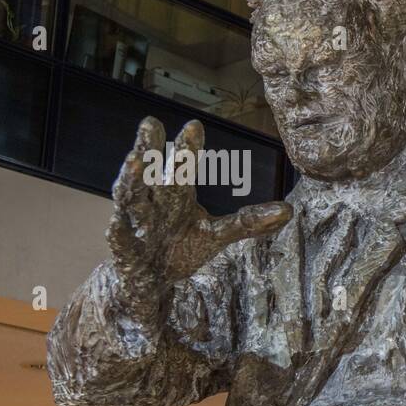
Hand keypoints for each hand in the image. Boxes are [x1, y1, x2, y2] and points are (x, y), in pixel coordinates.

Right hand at [106, 116, 292, 318]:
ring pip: (130, 200)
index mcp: (176, 195)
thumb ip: (248, 222)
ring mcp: (136, 225)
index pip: (183, 168)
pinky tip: (115, 224)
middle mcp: (153, 203)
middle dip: (150, 149)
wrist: (150, 282)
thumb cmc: (181, 249)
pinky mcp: (124, 251)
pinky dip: (118, 232)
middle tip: (150, 123)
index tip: (195, 125)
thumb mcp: (217, 235)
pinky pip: (119, 240)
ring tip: (134, 161)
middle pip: (152, 173)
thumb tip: (289, 211)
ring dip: (131, 181)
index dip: (189, 148)